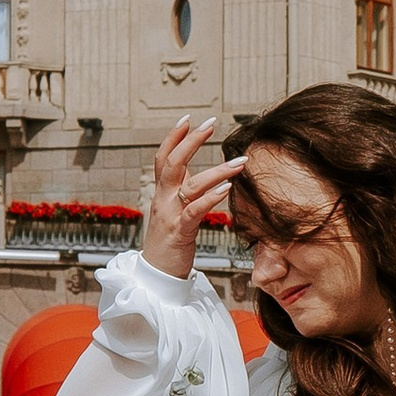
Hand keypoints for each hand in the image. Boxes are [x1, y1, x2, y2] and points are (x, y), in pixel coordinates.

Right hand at [143, 116, 234, 279]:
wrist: (155, 278)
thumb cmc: (168, 245)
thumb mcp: (172, 213)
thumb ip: (181, 193)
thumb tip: (196, 175)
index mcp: (162, 194)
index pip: (163, 158)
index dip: (173, 137)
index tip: (188, 118)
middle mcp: (163, 200)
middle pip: (173, 163)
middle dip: (191, 141)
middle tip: (211, 122)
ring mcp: (170, 215)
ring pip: (191, 186)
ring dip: (217, 171)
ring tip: (239, 162)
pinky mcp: (180, 232)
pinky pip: (195, 211)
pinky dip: (211, 198)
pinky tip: (226, 189)